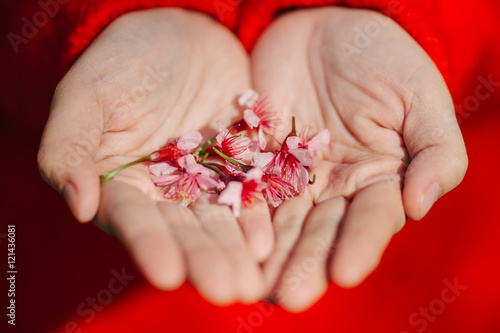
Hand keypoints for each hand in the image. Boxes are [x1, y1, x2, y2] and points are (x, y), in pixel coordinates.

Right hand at [38, 9, 272, 303]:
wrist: (179, 33)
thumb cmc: (125, 60)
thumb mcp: (88, 95)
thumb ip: (70, 146)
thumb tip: (79, 205)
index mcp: (122, 183)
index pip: (134, 221)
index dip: (150, 246)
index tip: (167, 273)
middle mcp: (164, 193)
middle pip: (184, 232)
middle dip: (204, 261)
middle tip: (226, 289)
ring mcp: (205, 182)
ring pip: (219, 222)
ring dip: (236, 252)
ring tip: (252, 280)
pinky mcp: (239, 166)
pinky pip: (250, 195)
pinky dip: (259, 217)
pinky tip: (270, 240)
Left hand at [251, 7, 467, 310]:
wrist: (326, 24)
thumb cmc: (383, 57)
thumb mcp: (420, 98)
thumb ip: (434, 152)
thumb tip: (419, 206)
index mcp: (378, 179)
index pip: (370, 219)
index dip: (360, 245)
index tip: (345, 272)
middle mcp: (334, 187)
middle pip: (319, 232)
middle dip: (305, 264)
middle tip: (289, 297)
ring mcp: (291, 176)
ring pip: (280, 222)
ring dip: (268, 255)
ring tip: (255, 287)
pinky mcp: (255, 159)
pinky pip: (245, 190)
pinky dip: (239, 217)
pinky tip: (230, 243)